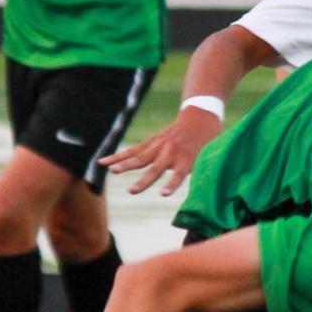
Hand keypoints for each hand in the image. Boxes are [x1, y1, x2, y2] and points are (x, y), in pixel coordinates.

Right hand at [101, 105, 221, 194]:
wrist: (199, 116)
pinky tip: (102, 163)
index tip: (162, 194)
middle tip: (131, 191)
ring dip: (126, 165)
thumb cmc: (207, 143)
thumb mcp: (209, 158)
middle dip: (143, 181)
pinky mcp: (150, 143)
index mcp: (187, 158)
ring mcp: (158, 146)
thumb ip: (201, 174)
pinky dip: (117, 157)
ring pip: (139, 158)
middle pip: (154, 168)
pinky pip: (131, 152)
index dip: (171, 184)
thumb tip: (201, 195)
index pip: (178, 174)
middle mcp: (170, 152)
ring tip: (113, 172)